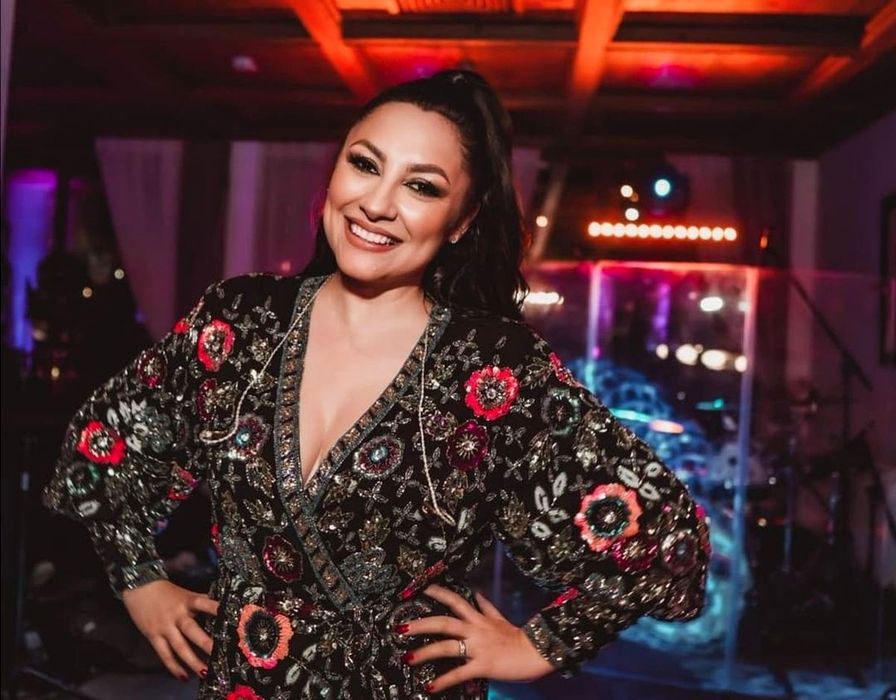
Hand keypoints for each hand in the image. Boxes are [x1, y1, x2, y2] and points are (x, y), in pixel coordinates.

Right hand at [121, 579, 218, 680]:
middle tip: (219, 654)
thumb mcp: (186, 593)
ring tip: (204, 672)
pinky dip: (174, 666)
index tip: (230, 616)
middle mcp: (178, 616)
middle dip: (206, 644)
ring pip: (180, 647)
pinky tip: (183, 676)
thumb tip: (221, 607)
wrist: (140, 588)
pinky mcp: (153, 637)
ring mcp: (165, 628)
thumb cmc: (167, 591)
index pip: (205, 604)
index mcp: (188, 601)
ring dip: (192, 661)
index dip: (216, 609)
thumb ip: (201, 601)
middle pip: (193, 631)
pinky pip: (164, 654)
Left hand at [400, 584, 554, 693]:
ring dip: (425, 652)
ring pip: (447, 647)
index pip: (456, 601)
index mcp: (479, 618)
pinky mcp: (482, 665)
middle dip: (422, 624)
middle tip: (401, 627)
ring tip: (407, 657)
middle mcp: (475, 629)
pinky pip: (459, 673)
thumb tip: (477, 592)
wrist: (536, 651)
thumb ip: (487, 607)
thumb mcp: (501, 618)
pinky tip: (429, 686)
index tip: (424, 589)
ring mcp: (478, 647)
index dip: (439, 594)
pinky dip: (443, 680)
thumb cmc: (519, 637)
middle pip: (444, 622)